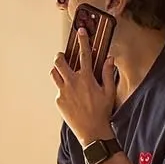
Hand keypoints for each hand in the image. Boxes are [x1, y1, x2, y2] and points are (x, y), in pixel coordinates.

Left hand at [51, 29, 118, 146]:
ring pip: (54, 74)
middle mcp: (72, 83)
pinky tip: (71, 96)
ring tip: (63, 72)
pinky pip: (58, 90)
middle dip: (60, 56)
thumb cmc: (102, 112)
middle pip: (59, 62)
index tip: (81, 32)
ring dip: (57, 70)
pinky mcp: (59, 101)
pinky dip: (63, 89)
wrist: (92, 131)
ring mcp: (63, 92)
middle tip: (62, 56)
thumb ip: (108, 74)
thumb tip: (109, 60)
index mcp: (86, 78)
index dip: (82, 41)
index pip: (84, 54)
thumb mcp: (109, 91)